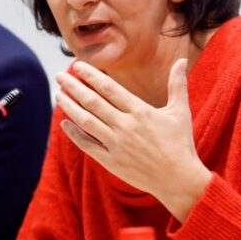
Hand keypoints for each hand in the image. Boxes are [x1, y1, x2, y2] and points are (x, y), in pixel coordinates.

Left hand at [56, 59, 211, 221]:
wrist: (178, 179)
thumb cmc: (180, 143)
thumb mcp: (180, 111)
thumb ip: (177, 84)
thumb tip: (182, 60)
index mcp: (140, 111)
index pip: (109, 88)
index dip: (91, 75)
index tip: (77, 65)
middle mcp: (125, 126)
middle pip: (92, 102)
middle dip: (73, 86)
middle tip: (59, 75)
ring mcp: (116, 145)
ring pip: (86, 121)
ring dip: (69, 107)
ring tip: (58, 94)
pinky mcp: (111, 161)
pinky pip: (87, 145)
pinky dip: (74, 134)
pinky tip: (64, 123)